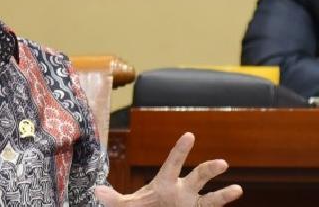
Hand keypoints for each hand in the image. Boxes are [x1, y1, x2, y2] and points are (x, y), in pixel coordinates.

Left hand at [95, 132, 241, 205]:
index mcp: (165, 181)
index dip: (180, 150)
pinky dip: (223, 203)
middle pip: (197, 176)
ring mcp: (191, 203)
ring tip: (238, 189)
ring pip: (210, 198)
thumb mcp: (128, 205)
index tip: (190, 135)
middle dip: (209, 169)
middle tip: (222, 162)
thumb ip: (115, 199)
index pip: (173, 162)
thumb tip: (97, 191)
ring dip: (223, 194)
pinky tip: (235, 194)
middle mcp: (182, 189)